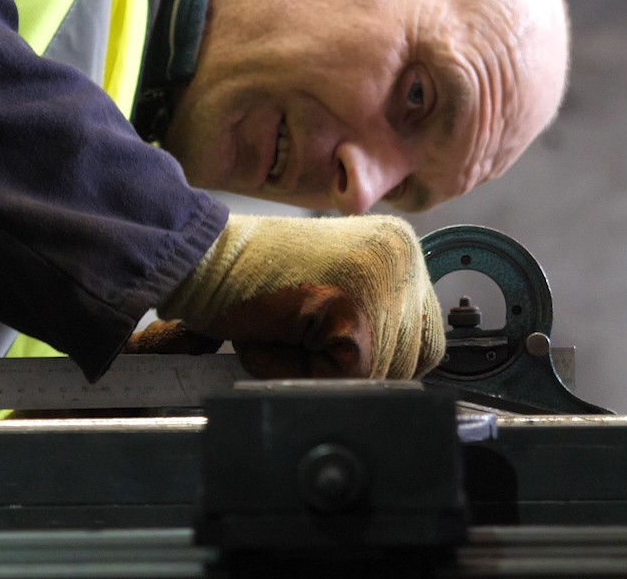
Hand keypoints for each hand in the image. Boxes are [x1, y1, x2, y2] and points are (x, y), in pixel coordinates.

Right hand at [158, 214, 445, 379]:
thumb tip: (397, 369)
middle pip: (413, 357)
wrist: (200, 255)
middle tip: (302, 341)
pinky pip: (344, 376)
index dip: (382, 357)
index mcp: (400, 250)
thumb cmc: (252, 277)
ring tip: (287, 335)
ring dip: (330, 371)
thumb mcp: (332, 285)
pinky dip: (303, 371)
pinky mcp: (351, 308)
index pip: (425, 334)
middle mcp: (403, 258)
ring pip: (380, 371)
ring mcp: (382, 280)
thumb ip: (375, 316)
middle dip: (358, 367)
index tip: (336, 351)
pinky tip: (276, 337)